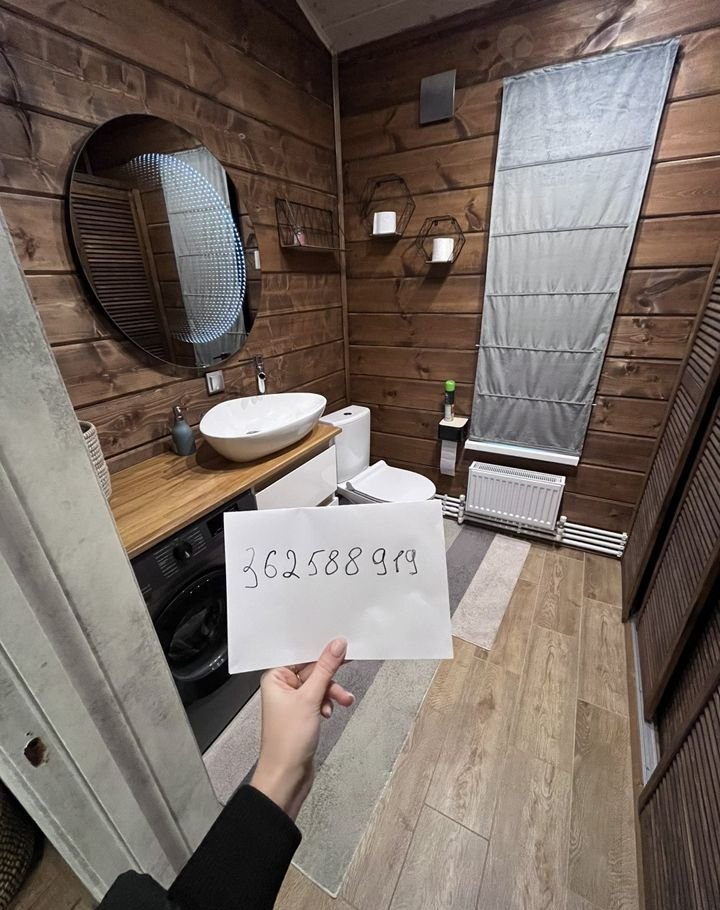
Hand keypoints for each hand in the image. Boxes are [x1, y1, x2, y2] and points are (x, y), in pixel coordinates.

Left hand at [250, 638, 353, 819]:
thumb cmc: (287, 741)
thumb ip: (325, 669)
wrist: (286, 776)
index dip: (320, 649)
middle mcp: (281, 687)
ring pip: (318, 685)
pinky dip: (327, 703)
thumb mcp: (310, 698)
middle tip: (348, 666)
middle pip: (311, 669)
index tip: (340, 644)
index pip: (300, 654)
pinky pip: (318, 699)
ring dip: (331, 691)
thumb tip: (337, 645)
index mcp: (275, 677)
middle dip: (330, 675)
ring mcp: (292, 701)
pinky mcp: (301, 714)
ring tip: (344, 700)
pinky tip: (329, 712)